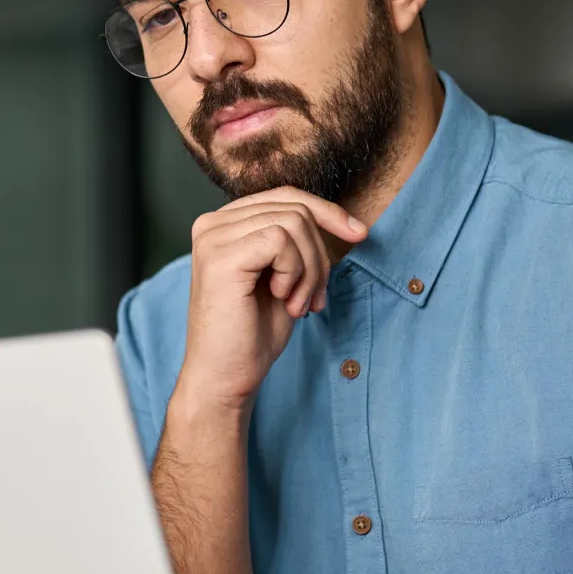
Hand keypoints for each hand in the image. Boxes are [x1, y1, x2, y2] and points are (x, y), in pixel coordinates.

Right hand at [175, 189, 366, 412]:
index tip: (360, 235)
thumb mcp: (285, 278)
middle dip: (319, 256)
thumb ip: (298, 245)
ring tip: (298, 304)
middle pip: (294, 208)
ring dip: (310, 269)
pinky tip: (282, 299)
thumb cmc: (252, 334)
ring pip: (293, 223)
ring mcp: (213, 238)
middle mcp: (212, 224)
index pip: (286, 196)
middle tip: (312, 299)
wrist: (225, 377)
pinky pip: (281, 241)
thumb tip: (345, 220)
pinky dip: (295, 272)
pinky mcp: (220, 256)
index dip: (328, 212)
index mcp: (225, 224)